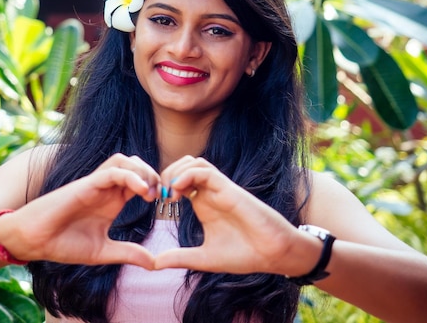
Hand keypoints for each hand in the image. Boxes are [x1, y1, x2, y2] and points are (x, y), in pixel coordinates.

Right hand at [3, 154, 159, 268]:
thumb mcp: (103, 252)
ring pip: (125, 160)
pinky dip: (130, 175)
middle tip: (163, 196)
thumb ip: (128, 253)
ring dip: (143, 171)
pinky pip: (112, 171)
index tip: (168, 203)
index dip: (157, 187)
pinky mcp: (86, 184)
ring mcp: (96, 185)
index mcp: (113, 201)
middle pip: (136, 165)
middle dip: (154, 175)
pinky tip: (141, 190)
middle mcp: (106, 189)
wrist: (34, 241)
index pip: (141, 181)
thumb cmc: (63, 244)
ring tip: (150, 192)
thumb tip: (155, 264)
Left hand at [154, 156, 298, 274]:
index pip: (178, 181)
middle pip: (183, 166)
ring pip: (194, 163)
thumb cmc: (244, 255)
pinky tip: (179, 191)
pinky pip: (206, 171)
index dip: (163, 186)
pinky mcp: (229, 189)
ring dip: (176, 171)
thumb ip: (180, 258)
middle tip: (158, 195)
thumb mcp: (204, 258)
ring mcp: (220, 189)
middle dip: (166, 174)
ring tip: (169, 193)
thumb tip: (154, 264)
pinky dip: (188, 175)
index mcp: (203, 204)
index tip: (154, 203)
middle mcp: (210, 193)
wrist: (273, 255)